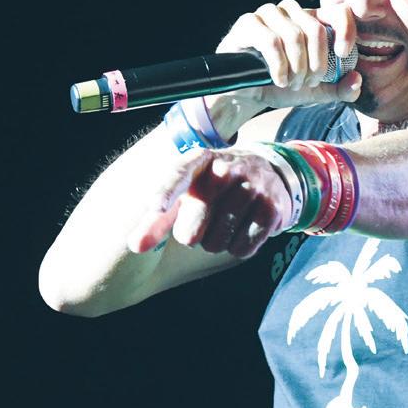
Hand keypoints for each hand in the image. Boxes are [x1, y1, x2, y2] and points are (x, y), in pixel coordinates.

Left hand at [127, 146, 292, 256]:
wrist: (269, 172)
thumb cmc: (216, 186)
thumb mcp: (188, 190)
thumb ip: (159, 217)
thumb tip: (135, 245)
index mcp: (200, 159)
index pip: (179, 173)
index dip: (166, 191)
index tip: (154, 208)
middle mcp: (228, 168)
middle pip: (197, 218)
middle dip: (189, 234)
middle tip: (194, 230)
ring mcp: (253, 187)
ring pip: (218, 239)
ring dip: (215, 242)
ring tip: (221, 225)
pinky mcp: (272, 208)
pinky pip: (243, 247)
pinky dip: (237, 248)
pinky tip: (241, 231)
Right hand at [212, 0, 362, 108]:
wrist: (247, 96)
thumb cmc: (281, 86)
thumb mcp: (315, 92)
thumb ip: (340, 89)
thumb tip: (357, 79)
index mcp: (311, 20)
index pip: (338, 11)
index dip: (346, 30)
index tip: (342, 55)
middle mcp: (291, 11)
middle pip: (315, 29)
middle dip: (315, 64)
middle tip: (307, 84)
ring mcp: (269, 14)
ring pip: (293, 35)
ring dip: (296, 67)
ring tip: (290, 84)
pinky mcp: (248, 23)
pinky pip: (271, 41)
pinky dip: (279, 66)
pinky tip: (278, 80)